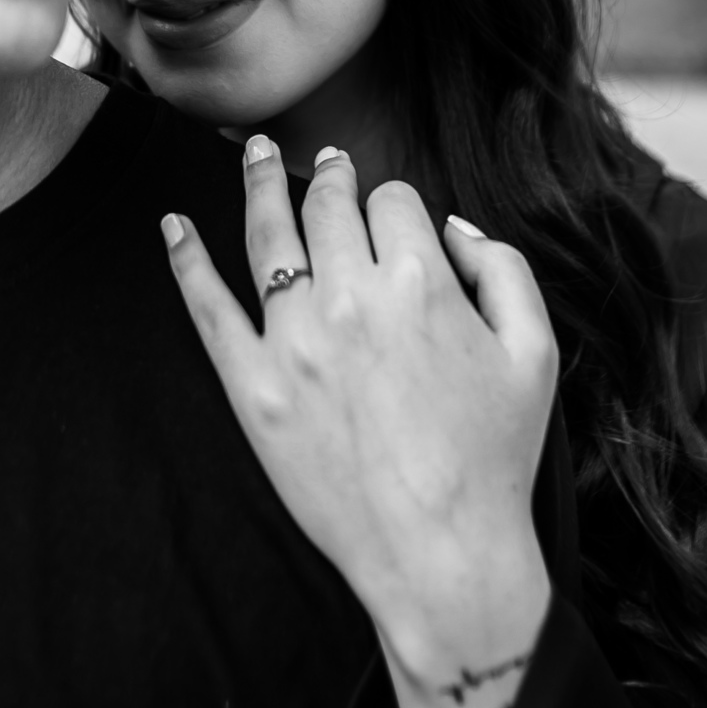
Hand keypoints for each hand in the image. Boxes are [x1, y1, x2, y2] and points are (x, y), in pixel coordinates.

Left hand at [161, 138, 557, 688]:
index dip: (395, 204)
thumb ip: (502, 269)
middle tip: (326, 164)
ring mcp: (293, 342)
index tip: (393, 217)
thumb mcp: (534, 352)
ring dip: (258, 183)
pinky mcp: (252, 389)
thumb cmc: (494, 457)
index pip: (393, 201)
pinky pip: (209, 309)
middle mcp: (349, 297)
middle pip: (327, 206)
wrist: (441, 554)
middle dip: (330, 176)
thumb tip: (452, 227)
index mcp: (420, 280)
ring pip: (266, 235)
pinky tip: (172, 226)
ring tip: (251, 152)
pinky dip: (186, 261)